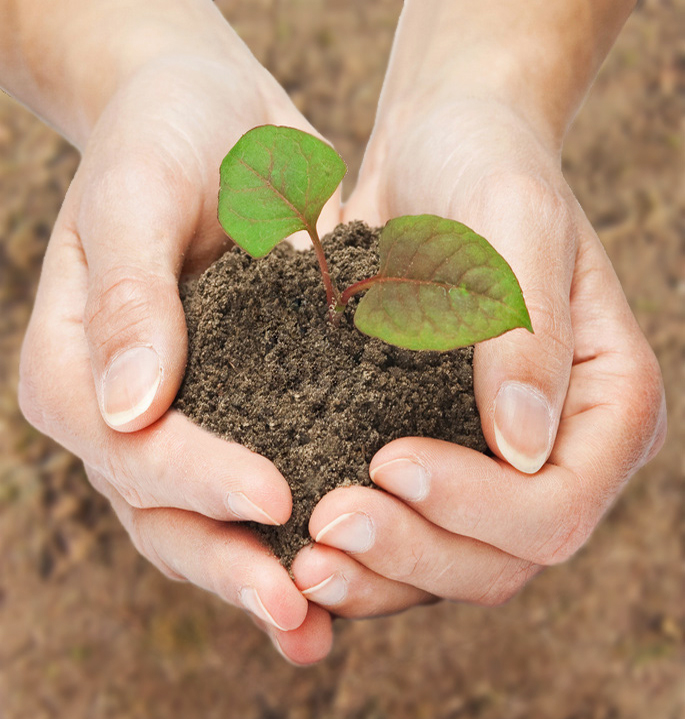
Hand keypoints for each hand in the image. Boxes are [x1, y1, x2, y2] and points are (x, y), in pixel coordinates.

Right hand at [17, 51, 339, 664]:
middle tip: (298, 609)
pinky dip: (300, 532)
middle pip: (163, 513)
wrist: (211, 115)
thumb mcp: (138, 198)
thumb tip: (120, 411)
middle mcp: (128, 411)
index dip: (197, 481)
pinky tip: (352, 568)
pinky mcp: (251, 405)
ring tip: (323, 622)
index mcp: (78, 368)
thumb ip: (129, 299)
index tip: (274, 498)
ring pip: (213, 521)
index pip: (129, 449)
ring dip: (266, 574)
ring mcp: (191, 417)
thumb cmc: (163, 139)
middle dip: (230, 565)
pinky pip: (268, 480)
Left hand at [290, 97, 665, 619]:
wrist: (435, 151)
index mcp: (603, 406)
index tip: (388, 460)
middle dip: (414, 554)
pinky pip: (401, 534)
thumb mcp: (514, 223)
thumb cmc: (485, 166)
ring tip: (300, 561)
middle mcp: (555, 451)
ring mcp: (490, 466)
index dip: (478, 507)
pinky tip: (293, 546)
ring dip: (375, 578)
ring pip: (446, 566)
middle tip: (326, 527)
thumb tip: (526, 449)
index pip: (556, 505)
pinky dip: (355, 556)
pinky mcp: (432, 459)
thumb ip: (527, 331)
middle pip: (500, 559)